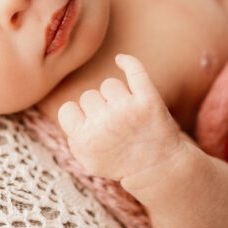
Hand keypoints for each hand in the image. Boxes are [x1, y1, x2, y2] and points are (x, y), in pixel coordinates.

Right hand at [57, 54, 186, 181]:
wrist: (160, 168)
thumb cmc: (121, 164)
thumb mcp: (90, 162)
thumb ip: (74, 140)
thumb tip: (69, 113)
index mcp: (85, 139)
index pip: (67, 109)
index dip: (78, 116)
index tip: (91, 126)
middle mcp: (104, 123)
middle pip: (88, 96)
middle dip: (99, 108)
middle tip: (115, 126)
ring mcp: (127, 109)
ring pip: (108, 84)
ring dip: (116, 96)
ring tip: (128, 115)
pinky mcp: (148, 100)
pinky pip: (134, 70)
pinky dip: (127, 62)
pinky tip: (120, 60)